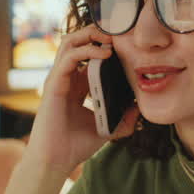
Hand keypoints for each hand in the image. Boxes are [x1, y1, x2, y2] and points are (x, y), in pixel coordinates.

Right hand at [24, 24, 137, 174]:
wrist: (56, 161)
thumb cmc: (75, 146)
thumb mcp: (106, 130)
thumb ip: (123, 121)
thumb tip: (139, 110)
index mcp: (77, 86)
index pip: (89, 54)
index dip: (105, 44)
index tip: (126, 42)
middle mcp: (66, 78)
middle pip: (77, 41)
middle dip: (96, 32)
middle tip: (118, 32)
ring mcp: (58, 79)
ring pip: (69, 42)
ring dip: (90, 35)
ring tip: (111, 37)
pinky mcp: (53, 84)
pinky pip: (69, 58)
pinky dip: (87, 51)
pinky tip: (105, 54)